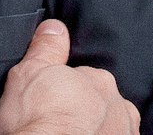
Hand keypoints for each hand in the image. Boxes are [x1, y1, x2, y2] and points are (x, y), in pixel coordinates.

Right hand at [0, 19, 139, 134]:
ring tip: (70, 133)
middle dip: (85, 109)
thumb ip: (46, 48)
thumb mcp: (28, 73)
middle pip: (101, 102)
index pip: (84, 79)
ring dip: (96, 129)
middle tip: (59, 120)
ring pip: (111, 126)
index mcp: (99, 80)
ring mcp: (124, 134)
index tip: (52, 101)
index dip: (66, 90)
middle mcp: (119, 106)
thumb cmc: (36, 125)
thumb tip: (55, 28)